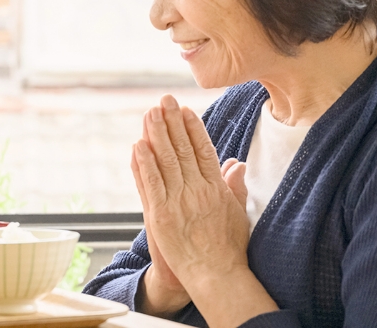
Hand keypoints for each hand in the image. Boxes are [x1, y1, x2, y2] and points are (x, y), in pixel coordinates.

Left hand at [133, 95, 250, 302]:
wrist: (215, 276)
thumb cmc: (229, 248)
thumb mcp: (239, 213)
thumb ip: (235, 186)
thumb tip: (237, 163)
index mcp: (216, 188)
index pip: (204, 150)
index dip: (194, 128)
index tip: (186, 110)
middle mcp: (197, 190)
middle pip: (182, 149)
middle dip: (172, 122)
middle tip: (164, 100)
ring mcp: (177, 202)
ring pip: (165, 161)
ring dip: (156, 134)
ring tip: (150, 113)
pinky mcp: (160, 215)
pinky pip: (150, 183)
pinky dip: (143, 163)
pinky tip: (138, 145)